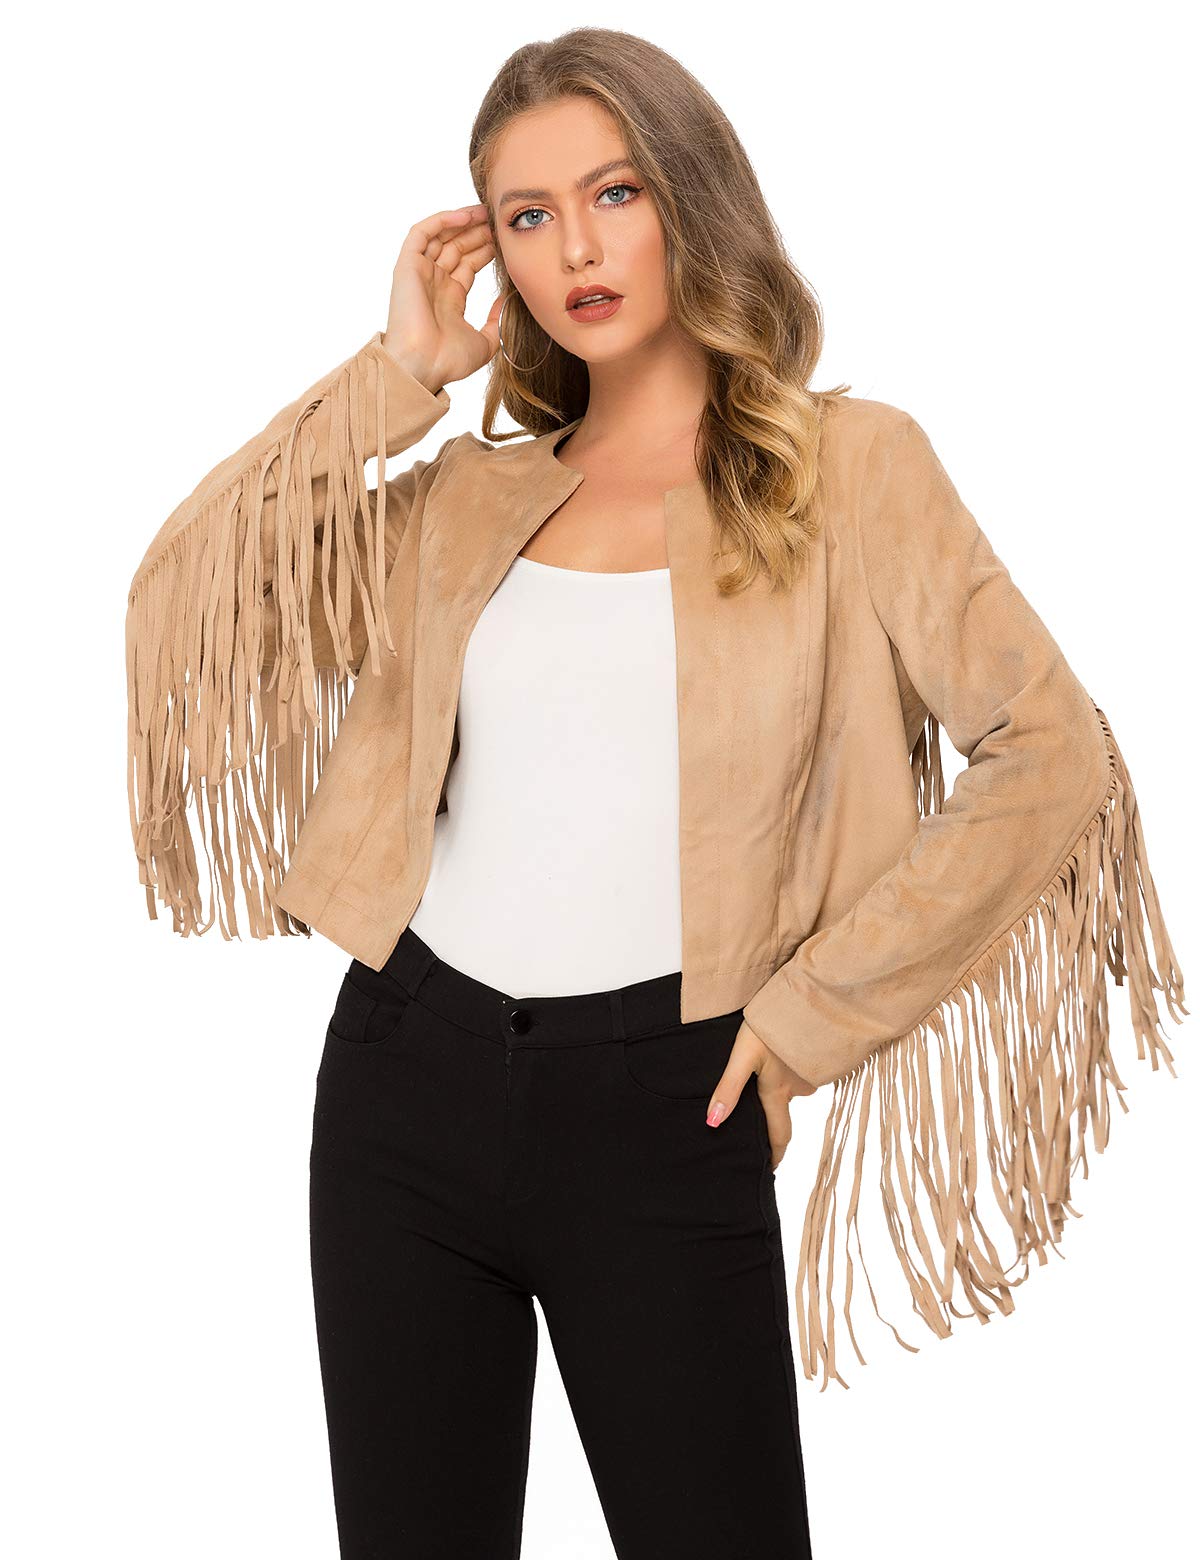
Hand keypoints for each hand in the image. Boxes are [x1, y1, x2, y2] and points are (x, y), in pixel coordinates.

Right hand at [380, 203, 502, 393]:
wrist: (422, 366)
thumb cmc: (448, 361)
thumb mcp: (486, 342)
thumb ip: (497, 321)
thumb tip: (508, 300)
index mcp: (450, 299)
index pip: (469, 263)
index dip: (487, 248)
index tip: (506, 239)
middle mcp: (435, 283)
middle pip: (458, 246)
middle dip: (478, 232)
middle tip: (499, 220)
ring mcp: (420, 273)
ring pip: (442, 236)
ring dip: (462, 222)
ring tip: (485, 211)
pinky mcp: (407, 266)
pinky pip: (421, 233)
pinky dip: (441, 221)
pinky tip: (464, 217)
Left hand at [705, 1019, 818, 1171]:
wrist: (807, 997)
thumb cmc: (772, 1025)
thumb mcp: (743, 1056)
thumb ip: (728, 1088)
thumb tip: (713, 1124)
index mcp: (778, 1092)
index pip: (778, 1135)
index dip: (774, 1155)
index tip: (768, 1170)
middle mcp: (798, 1088)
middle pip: (784, 1111)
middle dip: (773, 1121)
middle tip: (756, 1124)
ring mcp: (811, 1072)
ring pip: (793, 1088)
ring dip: (781, 1088)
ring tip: (763, 1076)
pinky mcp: (819, 1055)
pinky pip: (802, 1071)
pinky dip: (791, 1069)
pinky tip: (780, 1056)